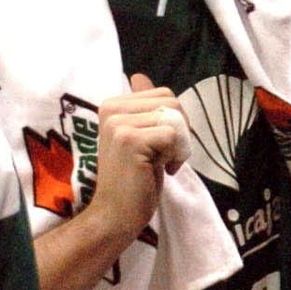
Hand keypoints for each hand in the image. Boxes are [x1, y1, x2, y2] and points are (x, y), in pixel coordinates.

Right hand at [84, 73, 189, 245]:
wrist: (115, 213)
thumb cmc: (133, 176)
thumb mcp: (140, 135)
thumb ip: (142, 107)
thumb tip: (140, 76)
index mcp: (111, 105)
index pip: (164, 94)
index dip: (174, 119)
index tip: (162, 144)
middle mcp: (110, 109)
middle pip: (172, 101)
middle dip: (180, 130)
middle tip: (166, 155)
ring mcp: (118, 124)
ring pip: (174, 117)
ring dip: (179, 143)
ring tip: (162, 162)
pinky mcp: (130, 140)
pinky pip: (172, 134)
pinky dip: (176, 154)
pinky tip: (162, 169)